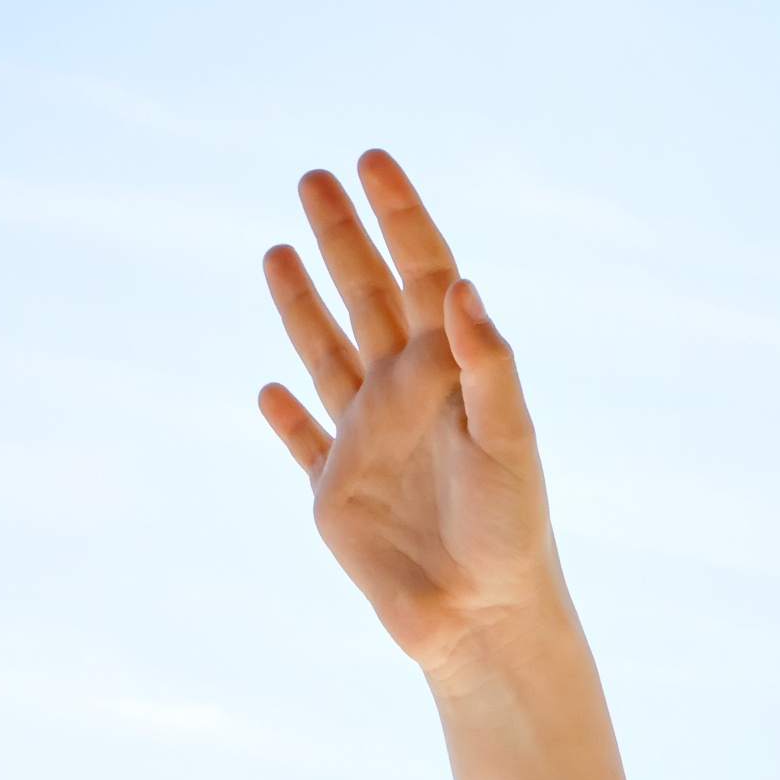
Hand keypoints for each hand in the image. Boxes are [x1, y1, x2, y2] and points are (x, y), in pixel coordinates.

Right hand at [254, 151, 557, 681]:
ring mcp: (368, 440)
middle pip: (367, 298)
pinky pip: (305, 443)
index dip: (401, 218)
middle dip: (343, 239)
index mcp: (451, 374)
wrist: (484, 618)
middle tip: (313, 177)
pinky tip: (268, 392)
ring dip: (302, 304)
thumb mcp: (510, 440)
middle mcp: (406, 395)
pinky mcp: (337, 493)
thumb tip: (458, 287)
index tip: (373, 161)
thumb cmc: (511, 531)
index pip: (424, 276)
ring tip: (277, 249)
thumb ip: (488, 364)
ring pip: (326, 353)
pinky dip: (286, 418)